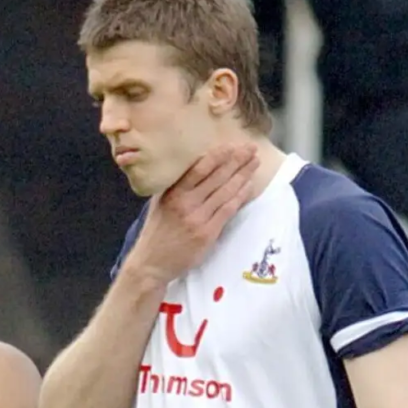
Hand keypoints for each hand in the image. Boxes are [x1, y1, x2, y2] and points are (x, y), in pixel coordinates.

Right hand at [123, 143, 258, 281]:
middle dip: (237, 160)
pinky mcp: (207, 233)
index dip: (217, 156)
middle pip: (217, 177)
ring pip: (226, 192)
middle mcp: (185, 203)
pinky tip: (249, 186)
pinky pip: (228, 210)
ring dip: (243, 175)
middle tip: (251, 148)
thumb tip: (197, 168)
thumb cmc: (157, 231)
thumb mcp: (160, 203)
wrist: (152, 263)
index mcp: (172, 193)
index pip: (198, 169)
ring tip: (255, 163)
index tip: (231, 145)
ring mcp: (197, 219)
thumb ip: (176, 187)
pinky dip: (240, 196)